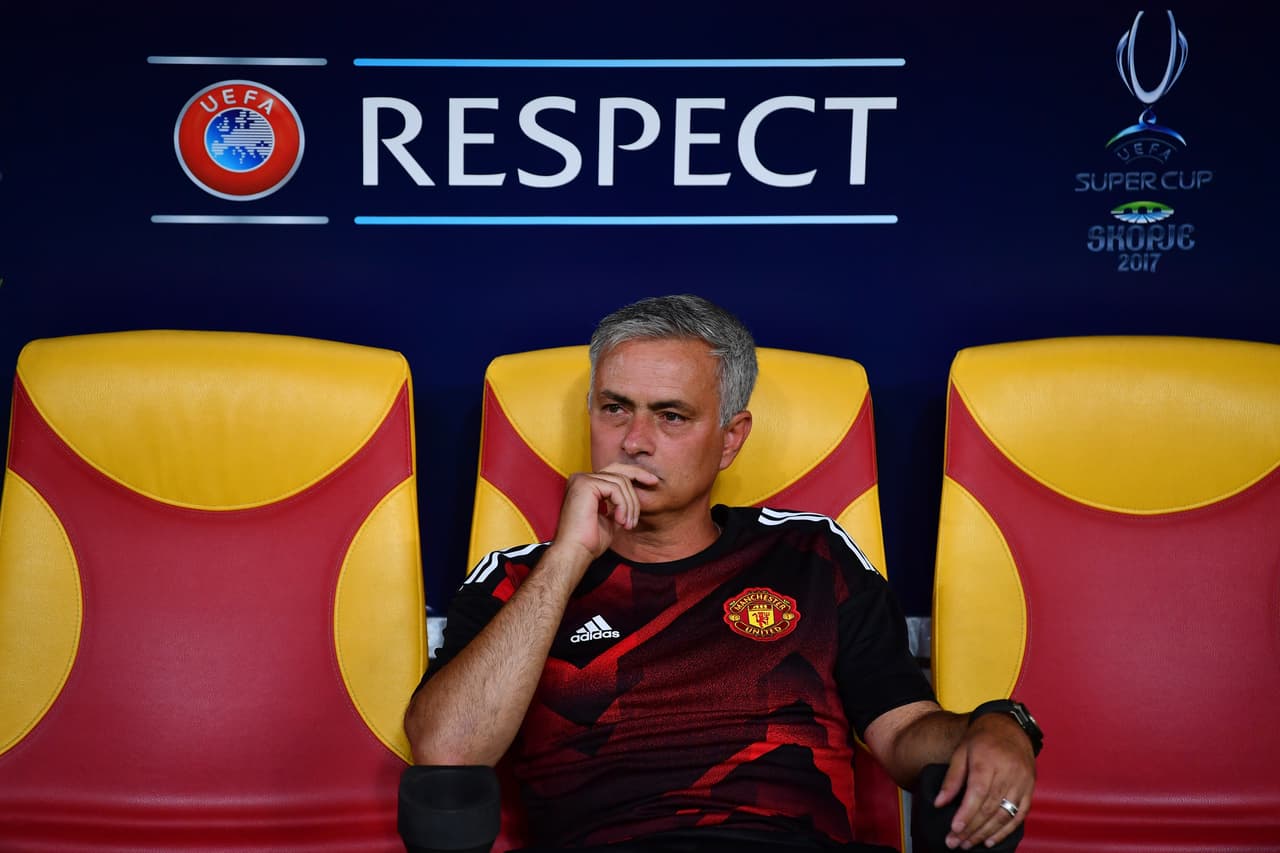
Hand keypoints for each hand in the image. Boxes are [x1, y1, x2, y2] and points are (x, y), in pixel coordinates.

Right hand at [549, 463, 658, 564]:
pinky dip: (623, 506)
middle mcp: (581, 478)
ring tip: (628, 524)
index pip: (614, 472)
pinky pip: (615, 489)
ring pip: (620, 482)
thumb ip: (619, 505)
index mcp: (585, 485)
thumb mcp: (610, 519)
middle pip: (618, 469)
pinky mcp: (585, 484)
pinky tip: (620, 521)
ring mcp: (582, 480)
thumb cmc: (590, 542)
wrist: (575, 553)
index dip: (634, 474)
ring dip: (630, 505)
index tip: (652, 481)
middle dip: (639, 475)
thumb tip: (634, 497)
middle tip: (654, 483)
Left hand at [934, 714, 1035, 848]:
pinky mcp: (1030, 789)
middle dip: (972, 828)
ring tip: (969, 844)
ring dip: (986, 833)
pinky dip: (1005, 830)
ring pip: (1004, 814)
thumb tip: (939, 803)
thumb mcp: (961, 751)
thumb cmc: (981, 739)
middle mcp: (1008, 772)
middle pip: (990, 807)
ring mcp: (1022, 782)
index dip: (967, 813)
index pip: (978, 792)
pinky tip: (990, 840)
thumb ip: (951, 779)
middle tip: (955, 842)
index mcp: (988, 761)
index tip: (955, 829)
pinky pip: (1019, 815)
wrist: (1009, 727)